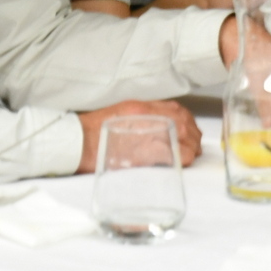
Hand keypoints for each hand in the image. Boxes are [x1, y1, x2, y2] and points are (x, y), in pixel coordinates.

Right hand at [77, 99, 201, 171]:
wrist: (77, 142)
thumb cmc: (92, 134)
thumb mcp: (118, 117)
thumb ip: (138, 118)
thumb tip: (154, 128)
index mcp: (141, 106)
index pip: (175, 109)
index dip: (187, 121)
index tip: (190, 130)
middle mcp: (148, 114)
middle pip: (184, 122)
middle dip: (192, 136)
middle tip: (193, 147)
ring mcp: (149, 130)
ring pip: (184, 136)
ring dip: (189, 147)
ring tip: (188, 156)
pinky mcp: (147, 150)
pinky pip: (175, 153)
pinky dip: (181, 158)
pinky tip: (179, 164)